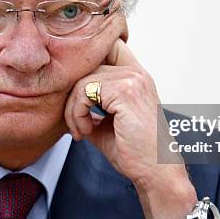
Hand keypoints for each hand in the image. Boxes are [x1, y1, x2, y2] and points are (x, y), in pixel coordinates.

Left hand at [64, 39, 206, 218]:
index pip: (110, 46)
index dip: (90, 60)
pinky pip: (85, 91)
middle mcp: (136, 74)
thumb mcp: (106, 123)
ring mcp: (132, 80)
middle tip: (77, 124)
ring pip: (83, 80)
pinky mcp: (125, 92)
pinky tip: (86, 131)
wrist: (155, 172)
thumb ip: (90, 105)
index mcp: (136, 77)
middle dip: (74, 95)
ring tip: (81, 130)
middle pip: (88, 65)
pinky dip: (78, 113)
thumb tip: (63, 100)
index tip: (81, 92)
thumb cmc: (135, 152)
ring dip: (74, 109)